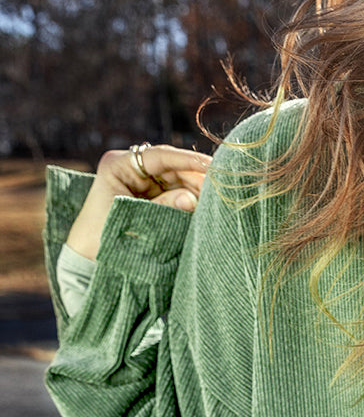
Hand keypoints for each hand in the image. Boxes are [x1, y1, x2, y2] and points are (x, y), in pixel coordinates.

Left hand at [65, 143, 213, 261]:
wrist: (88, 259)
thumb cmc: (103, 238)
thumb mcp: (133, 220)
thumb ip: (163, 208)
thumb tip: (193, 200)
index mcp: (118, 165)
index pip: (159, 156)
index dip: (187, 160)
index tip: (211, 166)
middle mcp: (131, 169)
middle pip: (173, 168)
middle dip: (196, 179)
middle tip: (221, 190)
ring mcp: (142, 183)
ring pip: (178, 181)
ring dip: (197, 192)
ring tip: (216, 203)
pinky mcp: (151, 198)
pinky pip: (176, 195)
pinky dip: (191, 203)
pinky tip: (206, 209)